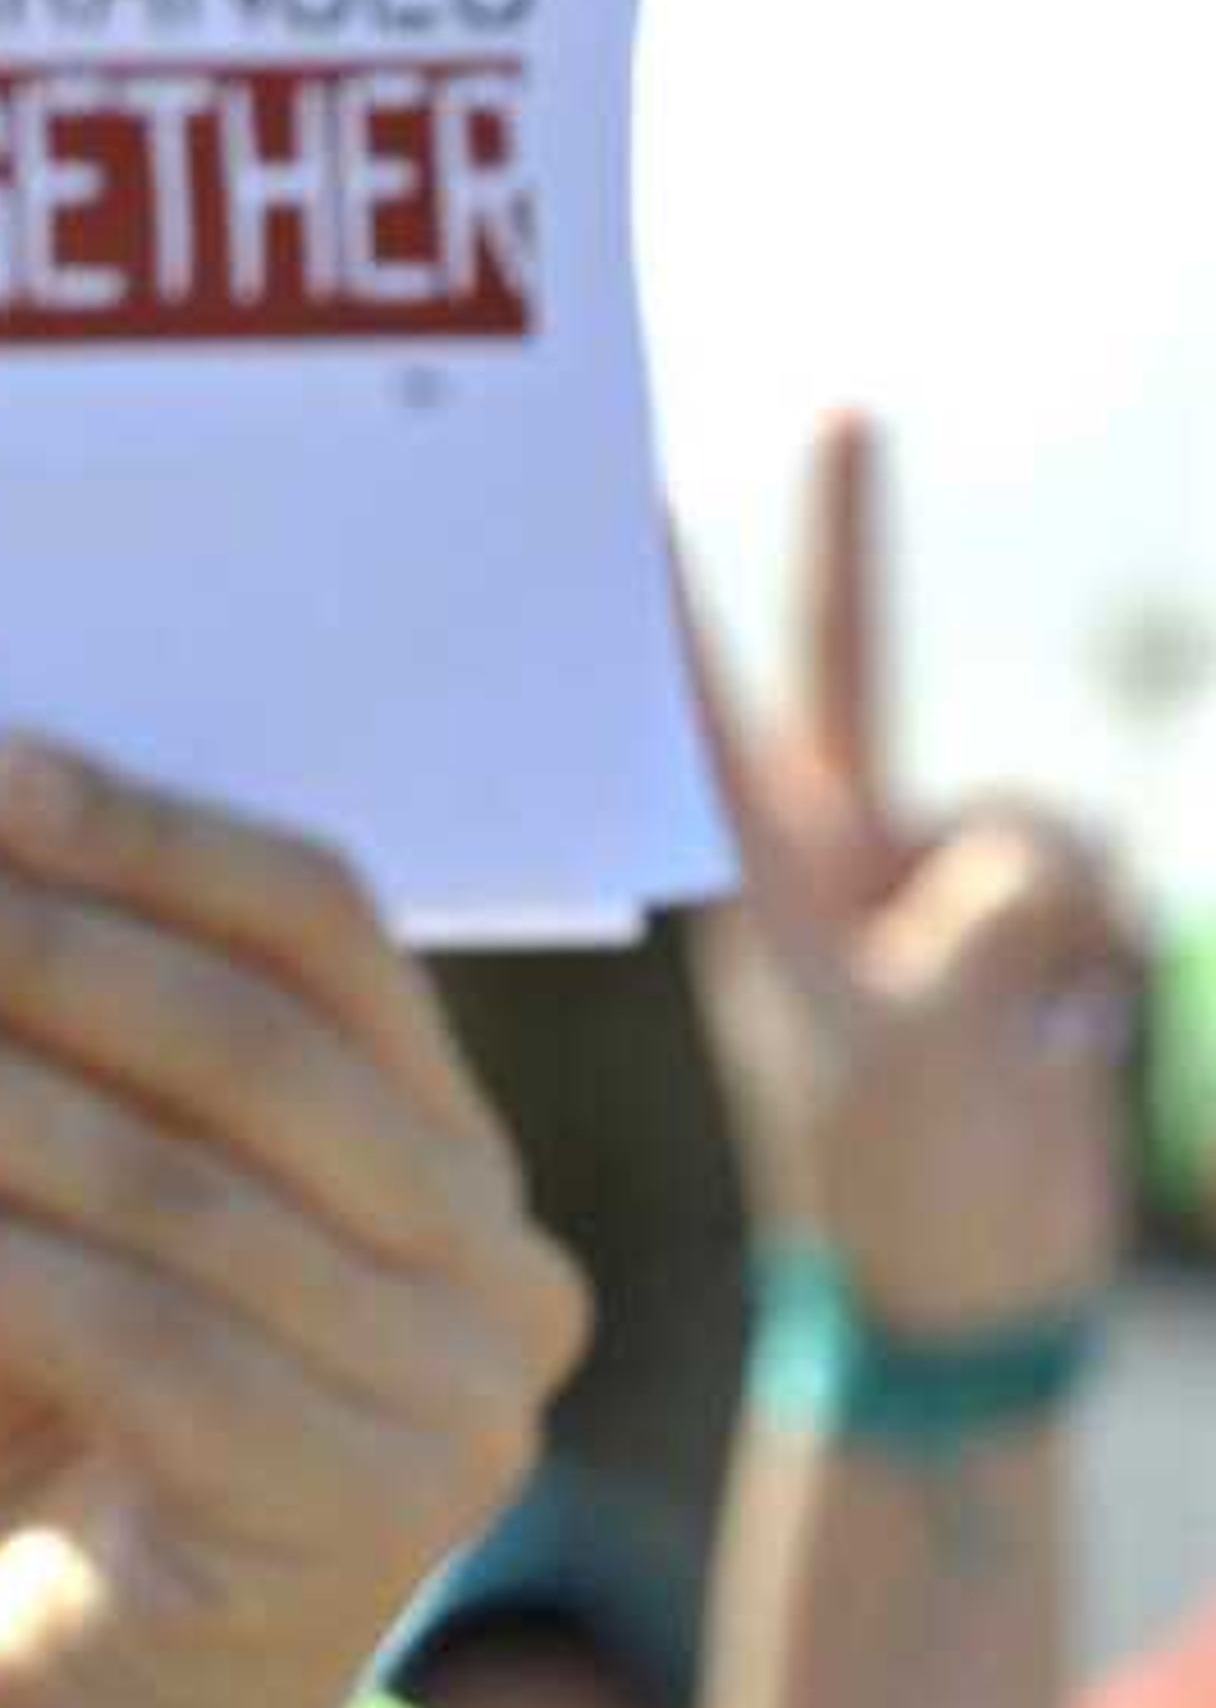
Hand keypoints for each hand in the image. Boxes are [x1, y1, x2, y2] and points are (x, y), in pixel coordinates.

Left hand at [694, 419, 1141, 1332]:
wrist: (976, 1303)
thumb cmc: (914, 1202)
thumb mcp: (932, 1064)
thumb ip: (980, 932)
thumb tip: (1016, 863)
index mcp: (774, 897)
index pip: (700, 722)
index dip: (667, 611)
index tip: (610, 501)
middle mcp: (843, 860)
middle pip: (847, 668)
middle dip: (852, 542)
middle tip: (837, 404)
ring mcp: (934, 882)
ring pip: (1028, 808)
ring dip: (1058, 912)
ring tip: (1022, 1031)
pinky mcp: (1020, 916)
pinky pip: (1089, 869)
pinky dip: (1097, 947)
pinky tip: (1066, 1032)